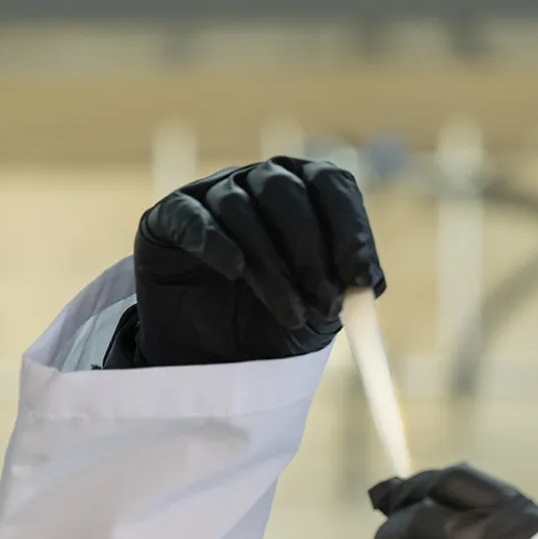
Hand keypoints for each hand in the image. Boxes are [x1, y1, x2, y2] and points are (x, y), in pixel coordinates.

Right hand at [114, 157, 385, 366]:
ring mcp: (211, 194)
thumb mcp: (322, 312)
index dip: (349, 229)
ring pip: (240, 210)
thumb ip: (346, 291)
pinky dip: (216, 242)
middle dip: (310, 250)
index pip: (332, 185)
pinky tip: (234, 272)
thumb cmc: (274, 324)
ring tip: (290, 315)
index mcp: (305, 190)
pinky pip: (192, 217)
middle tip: (324, 300)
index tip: (361, 276)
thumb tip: (369, 280)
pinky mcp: (168, 217)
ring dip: (271, 267)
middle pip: (285, 190)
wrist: (212, 357)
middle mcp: (258, 181)